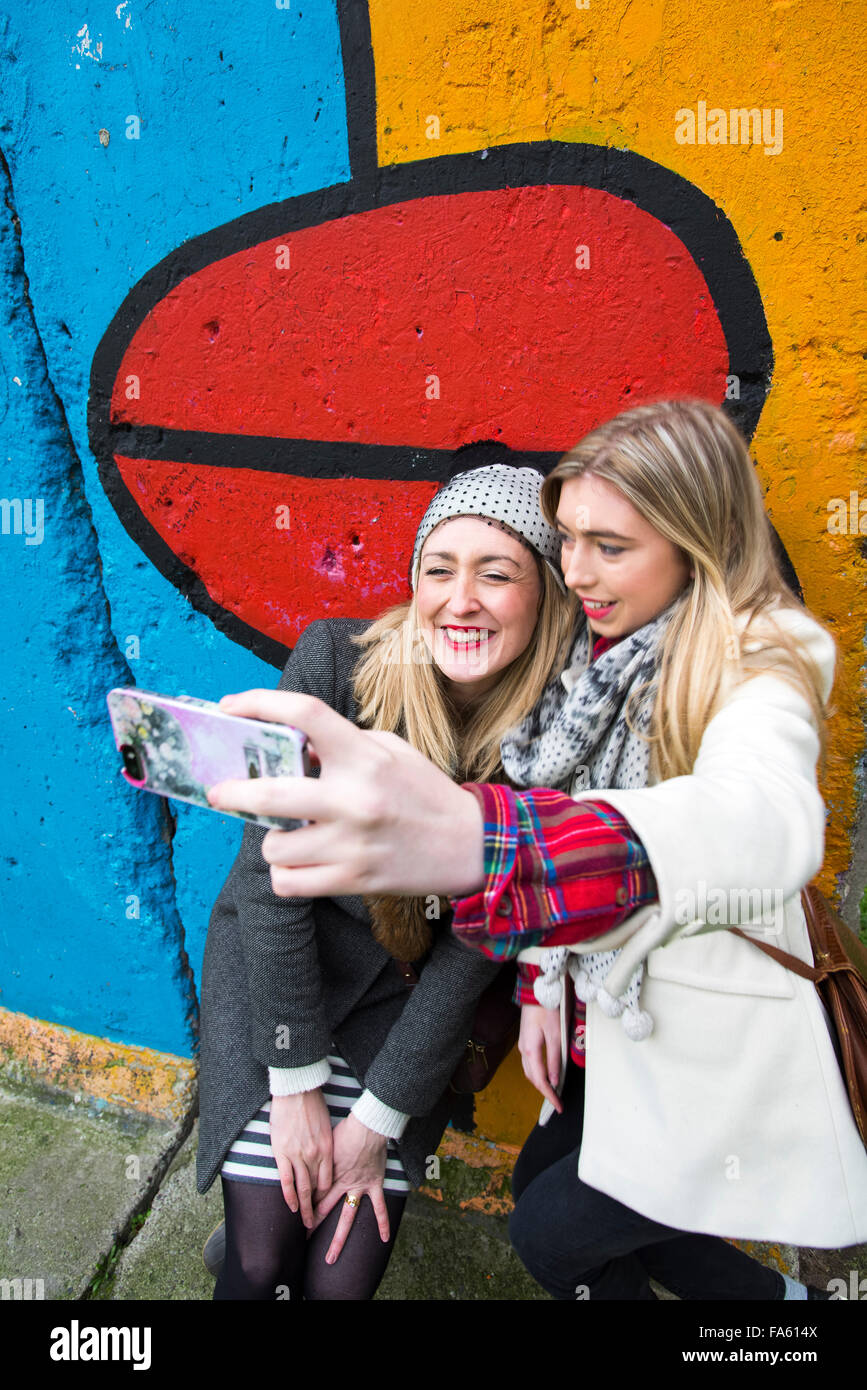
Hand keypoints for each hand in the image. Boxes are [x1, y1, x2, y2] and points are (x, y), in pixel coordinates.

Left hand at [206, 691, 484, 898]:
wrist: (470, 845)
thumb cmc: (424, 792)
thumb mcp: (391, 750)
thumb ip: (342, 744)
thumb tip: (291, 746)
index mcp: (364, 756)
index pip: (305, 714)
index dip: (260, 703)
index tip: (231, 707)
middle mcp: (354, 799)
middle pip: (268, 794)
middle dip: (232, 792)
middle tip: (220, 791)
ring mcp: (351, 844)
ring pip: (273, 848)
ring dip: (272, 841)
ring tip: (287, 836)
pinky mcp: (352, 880)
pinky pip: (289, 883)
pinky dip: (286, 875)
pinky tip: (300, 864)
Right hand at [269, 1090, 333, 1227]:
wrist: (297, 1090)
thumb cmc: (312, 1104)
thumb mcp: (325, 1127)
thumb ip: (324, 1145)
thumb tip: (322, 1157)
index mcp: (327, 1149)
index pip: (327, 1180)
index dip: (325, 1195)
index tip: (322, 1205)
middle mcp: (315, 1155)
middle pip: (316, 1188)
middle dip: (316, 1208)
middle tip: (314, 1224)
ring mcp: (298, 1155)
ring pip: (302, 1188)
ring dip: (303, 1208)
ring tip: (304, 1223)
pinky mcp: (282, 1153)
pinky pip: (286, 1180)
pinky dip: (289, 1196)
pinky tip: (290, 1207)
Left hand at [311, 1113, 389, 1263]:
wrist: (367, 1126)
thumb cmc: (346, 1130)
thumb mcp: (326, 1143)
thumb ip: (318, 1158)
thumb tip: (306, 1163)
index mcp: (329, 1174)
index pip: (314, 1194)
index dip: (305, 1205)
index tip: (297, 1216)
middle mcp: (342, 1185)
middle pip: (324, 1210)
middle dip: (313, 1225)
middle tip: (303, 1240)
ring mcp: (359, 1187)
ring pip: (347, 1217)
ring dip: (338, 1238)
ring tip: (330, 1258)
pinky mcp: (374, 1185)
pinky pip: (380, 1208)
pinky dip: (383, 1223)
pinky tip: (384, 1240)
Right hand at [518, 1004, 563, 1113]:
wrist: (535, 992)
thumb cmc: (546, 1011)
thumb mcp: (555, 1035)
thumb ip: (555, 1059)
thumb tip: (555, 1080)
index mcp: (531, 1051)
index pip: (540, 1080)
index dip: (549, 1095)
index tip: (558, 1106)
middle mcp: (523, 1050)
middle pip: (532, 1078)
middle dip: (544, 1092)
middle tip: (557, 1102)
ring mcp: (523, 1045)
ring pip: (530, 1071)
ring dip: (540, 1083)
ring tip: (553, 1091)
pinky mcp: (525, 1040)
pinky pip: (530, 1063)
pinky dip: (538, 1073)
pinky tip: (546, 1074)